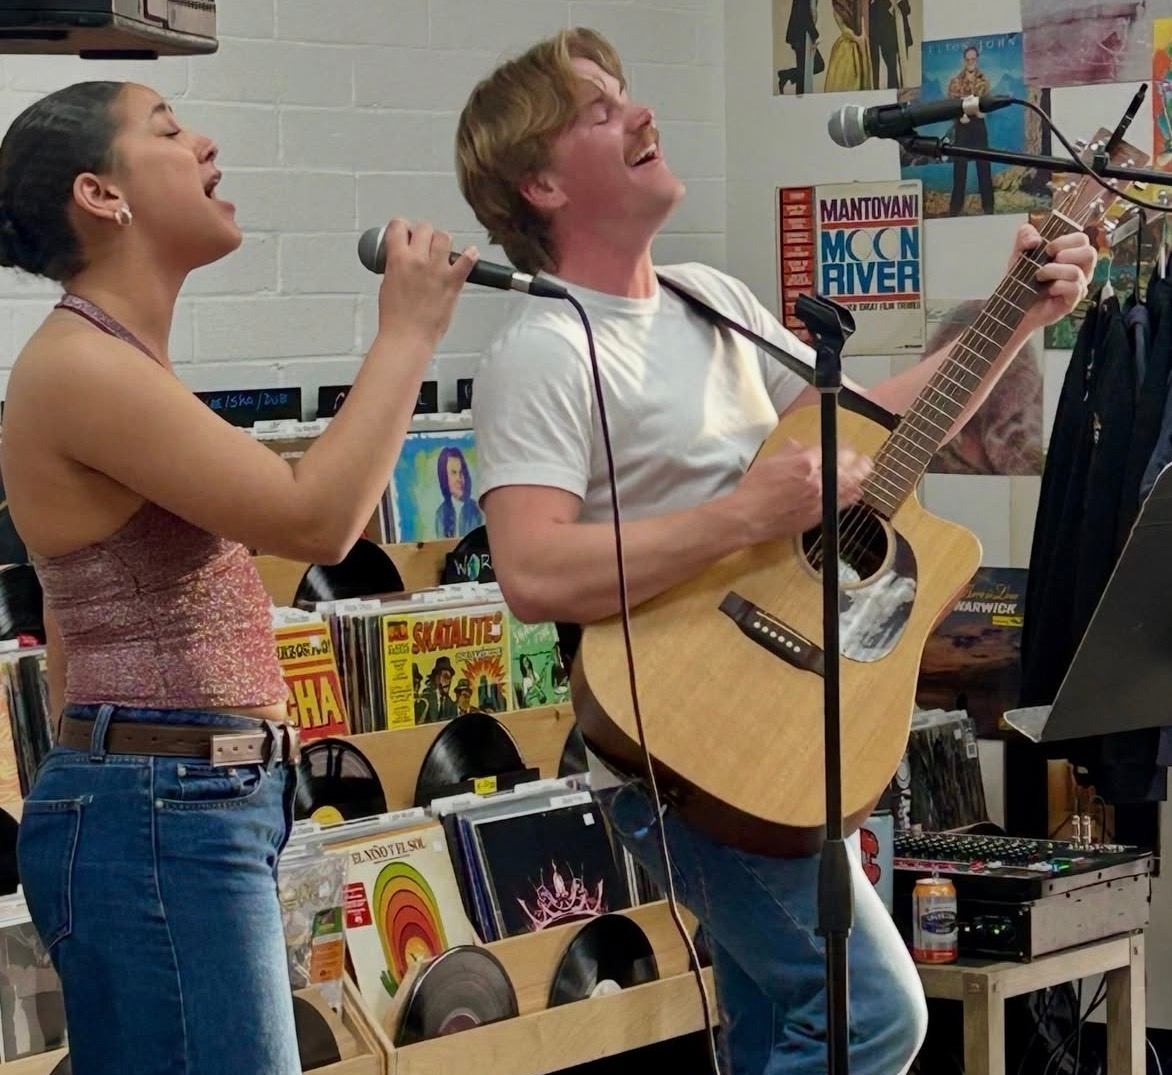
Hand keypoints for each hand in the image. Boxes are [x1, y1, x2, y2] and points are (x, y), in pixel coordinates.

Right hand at [376, 219, 477, 344]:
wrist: (408, 337)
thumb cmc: (395, 317)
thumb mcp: (387, 283)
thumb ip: (395, 266)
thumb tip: (402, 258)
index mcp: (397, 259)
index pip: (398, 226)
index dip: (402, 227)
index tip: (405, 232)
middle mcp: (418, 260)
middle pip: (424, 228)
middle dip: (423, 234)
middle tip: (424, 245)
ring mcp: (437, 269)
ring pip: (444, 237)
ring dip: (443, 241)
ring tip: (442, 252)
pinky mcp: (453, 282)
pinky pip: (467, 260)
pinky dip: (470, 255)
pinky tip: (470, 254)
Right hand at [731, 440, 871, 542]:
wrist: (748, 518)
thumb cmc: (754, 489)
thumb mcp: (769, 462)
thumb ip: (789, 452)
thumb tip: (801, 447)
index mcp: (804, 463)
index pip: (831, 450)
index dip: (841, 447)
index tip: (845, 447)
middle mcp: (817, 480)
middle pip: (847, 467)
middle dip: (857, 460)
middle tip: (863, 458)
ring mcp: (821, 499)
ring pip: (850, 485)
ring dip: (860, 476)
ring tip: (866, 471)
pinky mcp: (819, 515)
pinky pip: (842, 503)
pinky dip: (852, 496)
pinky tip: (856, 492)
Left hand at [1013, 223, 1095, 330]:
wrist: (1012, 306)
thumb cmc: (1022, 280)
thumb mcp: (1019, 253)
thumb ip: (1025, 237)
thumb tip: (1035, 238)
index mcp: (1071, 255)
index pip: (1082, 240)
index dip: (1066, 240)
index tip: (1047, 248)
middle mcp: (1079, 270)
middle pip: (1090, 253)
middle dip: (1066, 253)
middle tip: (1048, 260)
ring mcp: (1077, 287)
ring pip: (1077, 272)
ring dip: (1054, 271)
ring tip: (1039, 276)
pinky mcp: (1071, 302)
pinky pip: (1074, 289)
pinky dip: (1058, 286)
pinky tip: (1047, 289)